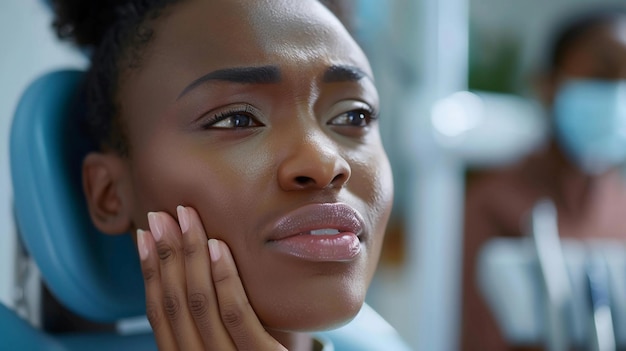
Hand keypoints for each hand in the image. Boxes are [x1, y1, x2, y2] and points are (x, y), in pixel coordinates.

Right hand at [136, 206, 286, 350]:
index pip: (159, 313)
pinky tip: (218, 246)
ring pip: (200, 305)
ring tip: (186, 218)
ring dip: (189, 256)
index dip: (149, 273)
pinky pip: (237, 316)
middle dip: (165, 255)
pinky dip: (224, 279)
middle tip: (160, 215)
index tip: (143, 236)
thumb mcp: (226, 345)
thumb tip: (188, 275)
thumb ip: (208, 323)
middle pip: (175, 304)